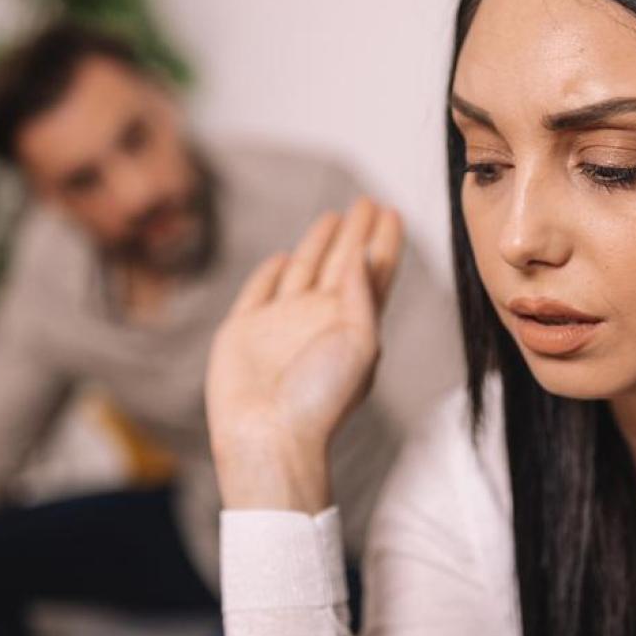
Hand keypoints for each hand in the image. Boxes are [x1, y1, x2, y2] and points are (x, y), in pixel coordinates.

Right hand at [206, 197, 402, 511]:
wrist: (269, 433)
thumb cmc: (321, 397)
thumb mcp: (359, 342)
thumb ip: (362, 294)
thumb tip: (362, 253)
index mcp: (352, 322)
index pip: (372, 271)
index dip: (382, 241)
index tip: (391, 211)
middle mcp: (318, 319)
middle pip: (341, 264)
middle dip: (355, 233)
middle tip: (367, 202)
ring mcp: (281, 323)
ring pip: (304, 271)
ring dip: (319, 244)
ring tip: (333, 217)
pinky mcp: (244, 330)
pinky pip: (261, 291)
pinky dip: (271, 273)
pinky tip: (283, 258)